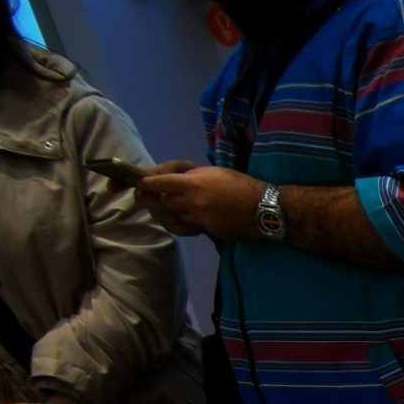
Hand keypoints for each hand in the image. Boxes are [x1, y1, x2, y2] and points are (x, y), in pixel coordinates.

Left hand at [140, 163, 263, 241]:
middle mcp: (193, 202)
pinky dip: (175, 223)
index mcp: (194, 184)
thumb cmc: (240, 185)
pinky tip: (173, 219)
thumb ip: (190, 176)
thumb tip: (170, 180)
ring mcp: (199, 219)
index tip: (140, 182)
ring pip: (170, 217)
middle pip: (162, 202)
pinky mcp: (206, 231)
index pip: (160, 183)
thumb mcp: (214, 172)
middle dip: (151, 199)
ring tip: (158, 207)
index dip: (147, 183)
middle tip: (143, 196)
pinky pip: (183, 228)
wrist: (263, 209)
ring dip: (162, 212)